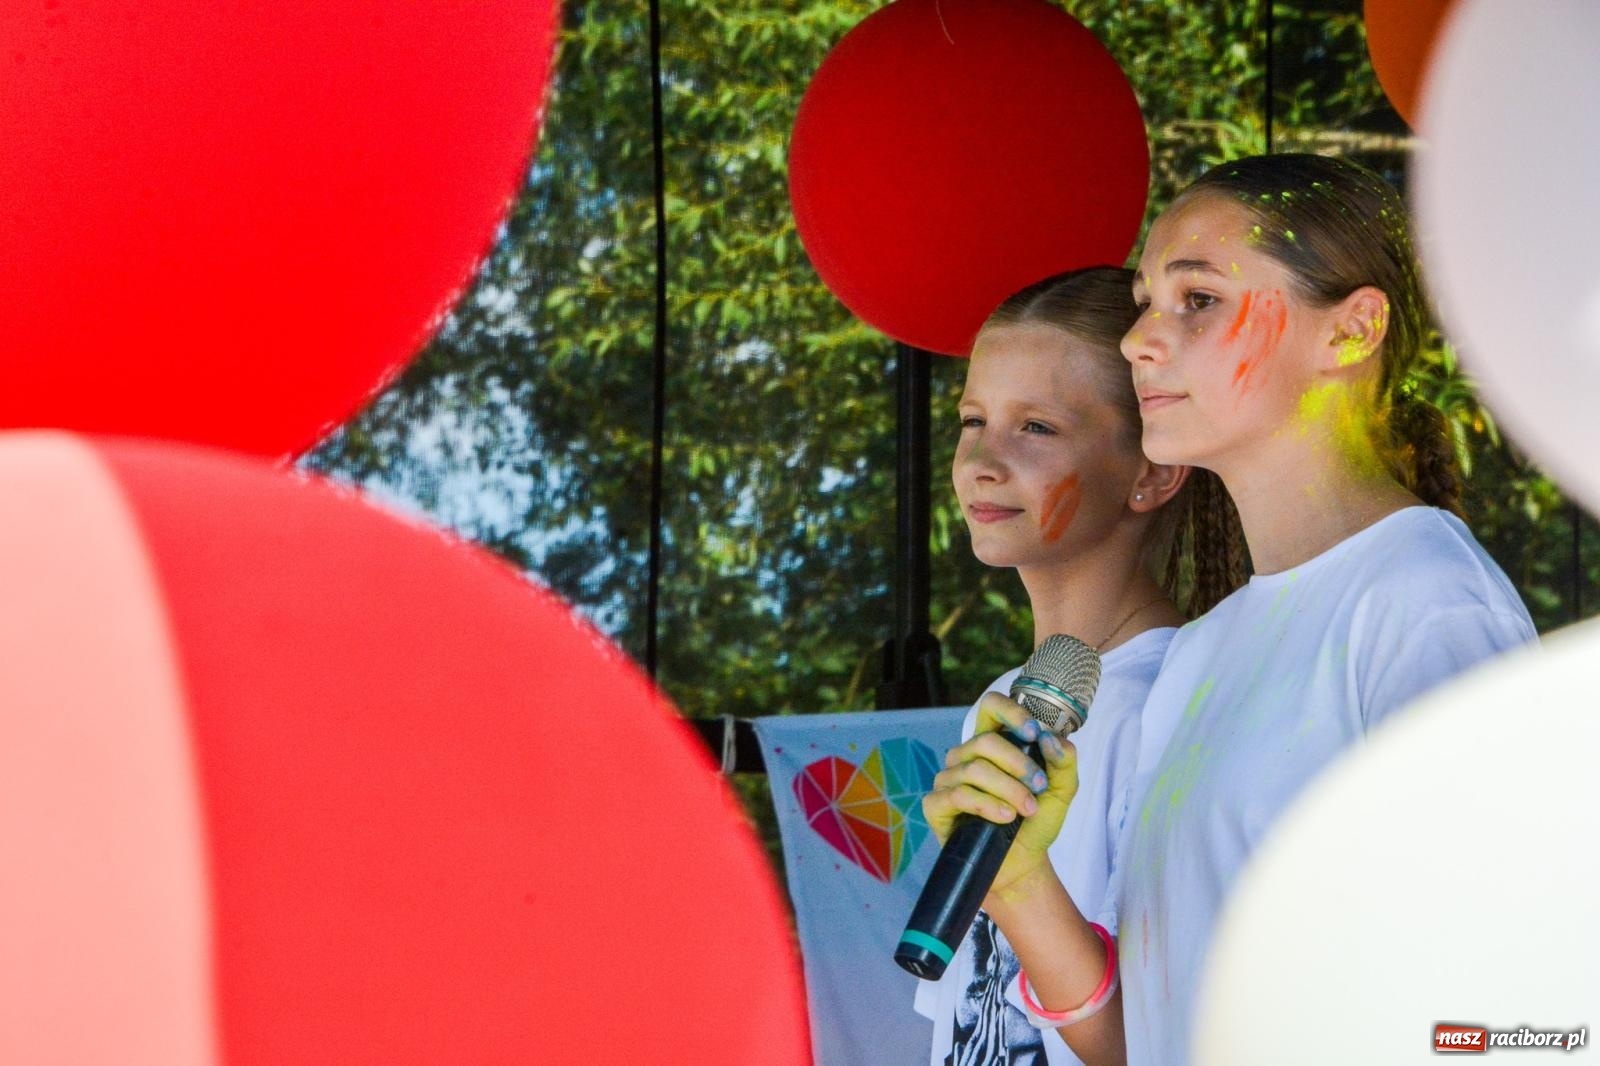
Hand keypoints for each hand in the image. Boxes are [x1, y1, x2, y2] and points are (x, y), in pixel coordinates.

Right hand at [921, 692, 1078, 897]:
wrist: (1023, 863)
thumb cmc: (1036, 822)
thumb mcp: (1062, 790)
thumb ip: (1064, 760)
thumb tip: (1049, 738)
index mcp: (993, 744)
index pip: (991, 707)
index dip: (1011, 713)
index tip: (1034, 733)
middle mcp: (966, 757)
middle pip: (984, 741)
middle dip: (1017, 764)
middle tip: (1038, 786)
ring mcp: (948, 780)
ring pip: (974, 769)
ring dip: (1008, 789)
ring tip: (1026, 810)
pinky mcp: (936, 806)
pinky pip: (958, 795)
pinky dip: (987, 805)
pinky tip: (1005, 818)